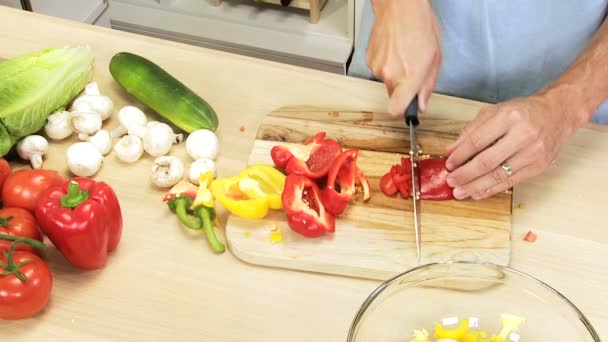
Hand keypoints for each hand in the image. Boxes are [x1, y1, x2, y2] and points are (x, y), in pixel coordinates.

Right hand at [366, 0, 440, 115]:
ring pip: (386, 81)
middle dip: (403, 87)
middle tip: (412, 69)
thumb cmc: (420, 27)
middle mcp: (390, 75)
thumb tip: (423, 104)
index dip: (402, 111)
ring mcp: (377, 68)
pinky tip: (394, 49)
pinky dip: (386, 63)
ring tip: (403, 54)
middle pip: (393, 95)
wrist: (400, 7)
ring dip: (394, 73)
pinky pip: (379, 70)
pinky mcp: (369, 60)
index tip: (407, 109)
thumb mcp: (435, 59)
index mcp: (409, 77)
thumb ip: (428, 86)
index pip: (396, 110)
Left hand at [444, 96, 581, 199]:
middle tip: (451, 181)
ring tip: (460, 192)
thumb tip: (451, 150)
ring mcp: (533, 153)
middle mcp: (524, 135)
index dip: (460, 155)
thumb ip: (471, 130)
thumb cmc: (523, 112)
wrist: (557, 114)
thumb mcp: (494, 112)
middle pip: (488, 161)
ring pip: (499, 175)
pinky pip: (511, 182)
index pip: (478, 140)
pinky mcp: (539, 166)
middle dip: (465, 174)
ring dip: (476, 186)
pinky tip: (478, 193)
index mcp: (509, 117)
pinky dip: (492, 189)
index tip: (448, 164)